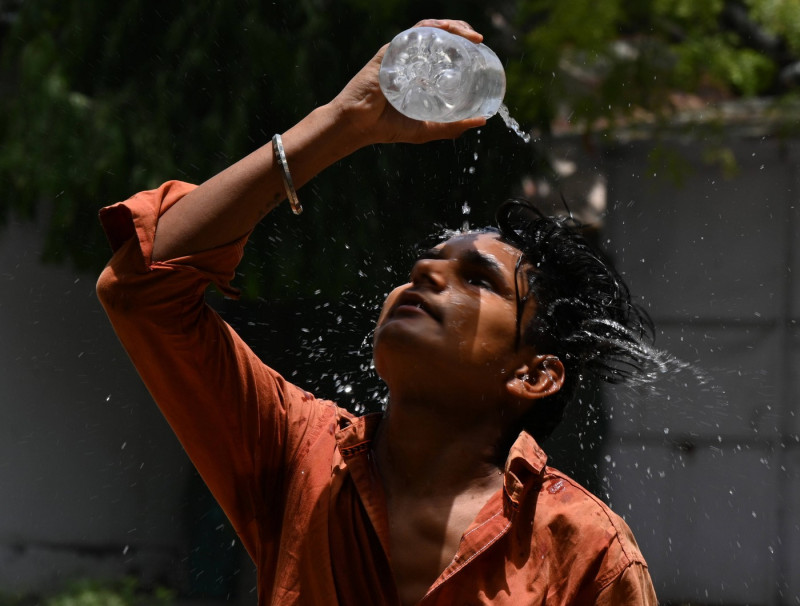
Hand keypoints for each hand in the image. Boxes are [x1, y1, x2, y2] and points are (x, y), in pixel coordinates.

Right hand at [330, 19, 486, 146]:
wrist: (359, 124)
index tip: (481, 51)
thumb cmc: (388, 126)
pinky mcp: (391, 51)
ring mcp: (401, 55)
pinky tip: (446, 31)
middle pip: (440, 37)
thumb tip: (482, 121)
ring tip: (469, 34)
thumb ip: (453, 126)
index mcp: (420, 74)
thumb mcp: (427, 128)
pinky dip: (431, 28)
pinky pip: (413, 33)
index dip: (464, 47)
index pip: (445, 53)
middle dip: (462, 32)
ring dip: (451, 26)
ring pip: (430, 30)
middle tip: (478, 40)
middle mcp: (412, 61)